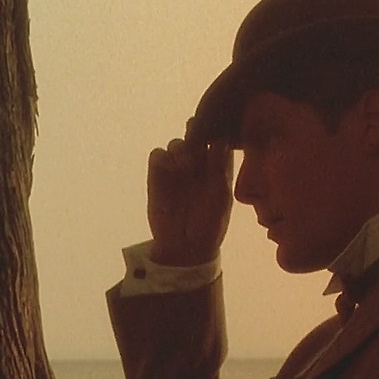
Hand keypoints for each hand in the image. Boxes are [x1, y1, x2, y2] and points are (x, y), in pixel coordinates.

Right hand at [146, 117, 233, 265]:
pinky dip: (163, 156)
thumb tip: (219, 140)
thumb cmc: (210, 224)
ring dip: (181, 147)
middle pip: (196, 135)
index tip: (217, 136)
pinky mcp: (157, 175)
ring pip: (177, 143)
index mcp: (218, 166)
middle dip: (196, 133)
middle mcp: (197, 164)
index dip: (217, 131)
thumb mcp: (220, 196)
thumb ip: (220, 168)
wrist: (185, 247)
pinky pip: (157, 155)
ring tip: (186, 163)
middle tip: (198, 140)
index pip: (218, 138)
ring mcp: (176, 169)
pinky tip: (170, 168)